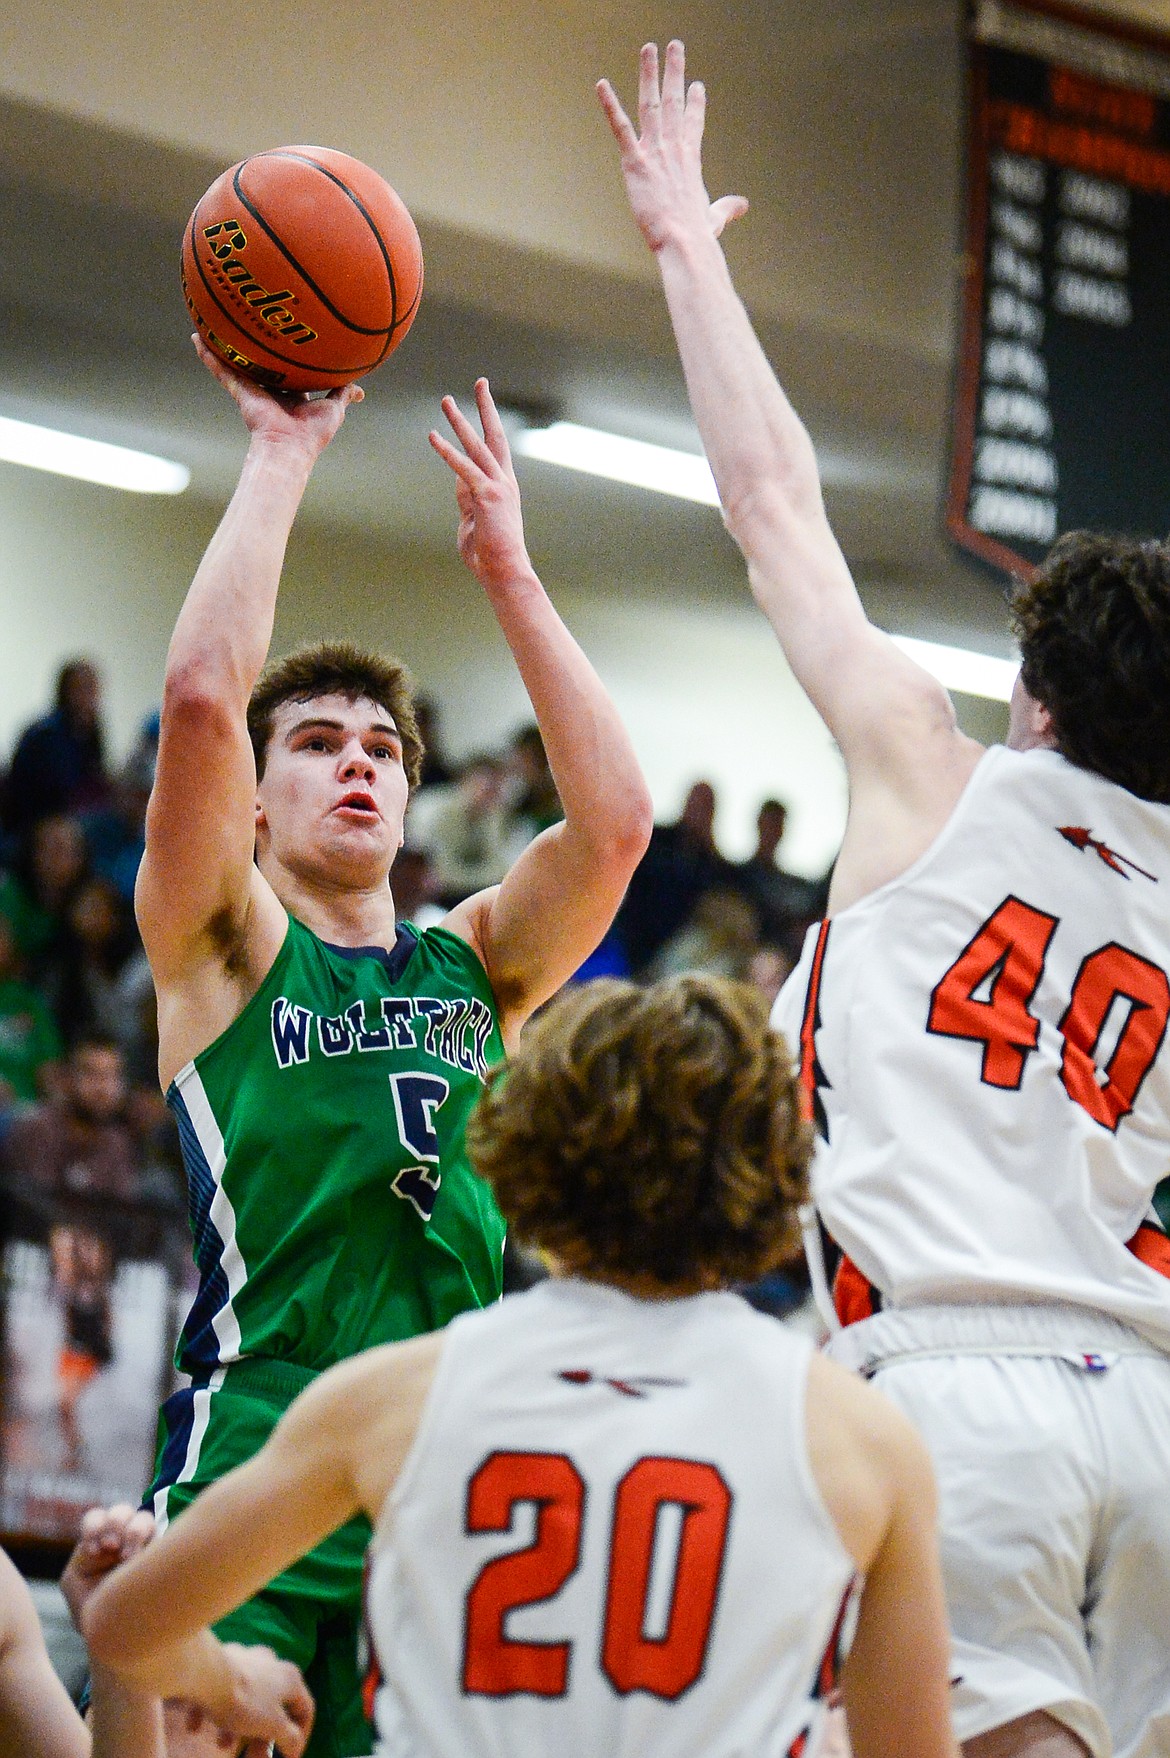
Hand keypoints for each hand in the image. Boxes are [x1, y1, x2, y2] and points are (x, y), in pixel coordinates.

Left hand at [61, 1502, 154, 1625]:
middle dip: (115, 1523)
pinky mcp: (161, 1554)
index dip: (93, 1528)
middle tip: (110, 1547)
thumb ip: (78, 1561)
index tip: (92, 1552)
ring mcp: (144, 1544)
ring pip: (143, 1519)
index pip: (96, 1518)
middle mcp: (122, 1536)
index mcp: (98, 1539)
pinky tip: (140, 1562)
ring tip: (127, 1557)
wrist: (112, 1632)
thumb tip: (95, 1548)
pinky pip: (160, 1537)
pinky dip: (150, 1544)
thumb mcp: (74, 1583)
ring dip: (134, 1532)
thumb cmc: (90, 1607)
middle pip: (121, 1511)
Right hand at [193, 333, 362, 458]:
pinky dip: (208, 355)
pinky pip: (221, 369)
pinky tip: (197, 337)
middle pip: (256, 362)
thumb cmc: (314, 434)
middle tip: (242, 321)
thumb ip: (343, 394)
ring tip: (209, 321)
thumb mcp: (334, 409)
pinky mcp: (240, 390)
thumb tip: (360, 391)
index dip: (282, 356)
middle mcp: (269, 390)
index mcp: (289, 395)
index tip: (281, 339)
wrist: (292, 447)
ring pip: (234, 361)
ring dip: (220, 344)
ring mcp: (252, 389)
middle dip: (249, 346)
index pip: (284, 371)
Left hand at [218, 1643, 313, 1757]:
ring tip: (222, 1746)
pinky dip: (212, 1710)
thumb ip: (289, 1738)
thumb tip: (295, 1746)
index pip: (306, 1708)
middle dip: (263, 1738)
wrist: (207, 1675)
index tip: (289, 1756)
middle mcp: (272, 1664)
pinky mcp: (220, 1663)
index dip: (301, 1736)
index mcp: (290, 1678)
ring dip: (237, 1726)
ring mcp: (245, 1661)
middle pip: (273, 1708)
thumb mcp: (273, 1726)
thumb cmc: (246, 1701)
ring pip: (247, 1699)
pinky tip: (195, 1726)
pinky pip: (220, 1690)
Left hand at [429, 378, 534, 592]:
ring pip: (478, 445)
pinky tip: (433, 436)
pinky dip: (447, 452)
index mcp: (504, 485)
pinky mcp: (488, 497)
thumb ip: (466, 498)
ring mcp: (498, 487)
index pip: (494, 447)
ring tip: (446, 401)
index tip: (481, 402)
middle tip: (480, 382)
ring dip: (460, 421)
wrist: (505, 571)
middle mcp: (505, 481)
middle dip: (486, 407)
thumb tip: (458, 481)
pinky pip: (464, 469)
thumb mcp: (473, 519)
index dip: (487, 423)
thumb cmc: (489, 554)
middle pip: (495, 435)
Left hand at [597, 41, 747, 253]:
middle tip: (675, 46)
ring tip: (649, 48)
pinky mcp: (635, 162)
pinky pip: (620, 128)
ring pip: (651, 104)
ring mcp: (655, 152)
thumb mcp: (715, 217)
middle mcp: (674, 148)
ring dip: (650, 73)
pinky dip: (610, 105)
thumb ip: (726, 207)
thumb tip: (743, 205)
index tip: (697, 85)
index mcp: (691, 159)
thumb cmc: (698, 235)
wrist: (685, 243)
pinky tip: (602, 85)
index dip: (695, 103)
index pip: (693, 123)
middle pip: (674, 101)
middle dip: (675, 72)